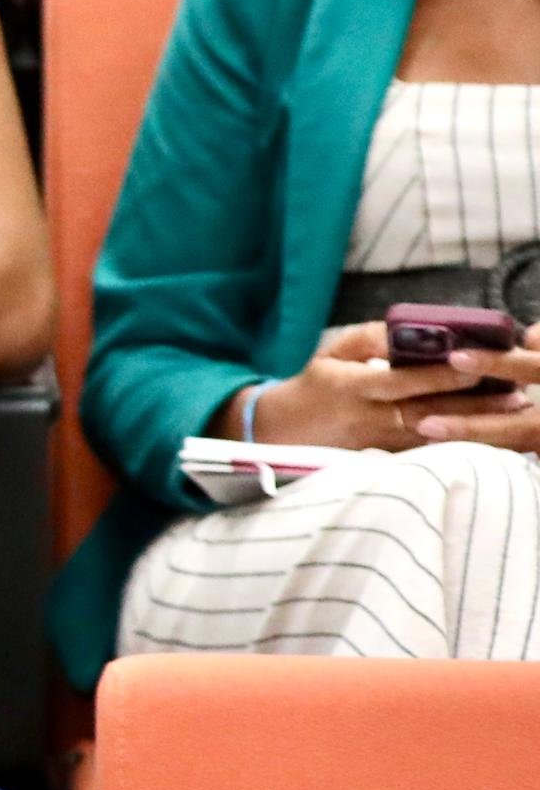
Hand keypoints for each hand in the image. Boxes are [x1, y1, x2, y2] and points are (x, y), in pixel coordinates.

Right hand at [254, 321, 536, 451]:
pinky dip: (454, 443)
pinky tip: (483, 435)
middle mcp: (364, 419)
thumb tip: (410, 330)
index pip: (400, 382)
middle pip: (425, 411)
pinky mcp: (380, 458)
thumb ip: (370, 338)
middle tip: (512, 393)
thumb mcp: (331, 353)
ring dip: (472, 424)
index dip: (438, 376)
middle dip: (471, 403)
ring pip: (430, 436)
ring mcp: (373, 443)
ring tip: (508, 412)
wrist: (277, 432)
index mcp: (350, 388)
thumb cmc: (312, 386)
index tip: (475, 366)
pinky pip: (422, 451)